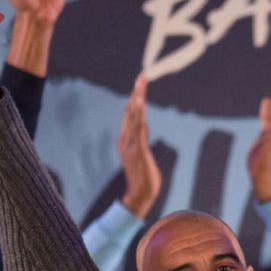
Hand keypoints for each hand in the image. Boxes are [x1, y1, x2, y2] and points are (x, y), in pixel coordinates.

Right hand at [117, 76, 159, 218]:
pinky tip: (141, 104)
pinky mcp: (138, 150)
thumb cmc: (143, 175)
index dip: (135, 98)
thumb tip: (144, 124)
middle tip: (141, 77)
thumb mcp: (142, 152)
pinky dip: (138, 115)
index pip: (129, 114)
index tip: (140, 84)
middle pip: (130, 111)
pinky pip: (138, 129)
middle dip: (136, 94)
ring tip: (141, 85)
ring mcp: (131, 144)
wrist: (141, 193)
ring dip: (138, 100)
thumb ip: (141, 138)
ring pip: (133, 117)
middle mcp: (125, 139)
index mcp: (125, 139)